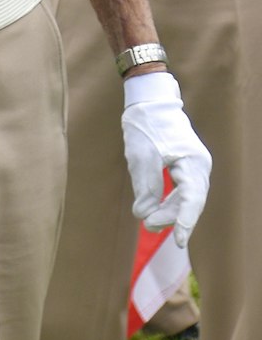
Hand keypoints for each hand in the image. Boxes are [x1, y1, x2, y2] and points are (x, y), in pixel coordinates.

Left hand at [121, 72, 211, 249]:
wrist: (150, 99)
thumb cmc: (145, 124)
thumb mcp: (141, 156)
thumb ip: (146, 187)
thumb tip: (144, 215)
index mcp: (193, 161)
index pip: (193, 199)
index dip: (185, 221)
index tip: (178, 240)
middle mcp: (199, 165)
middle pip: (190, 200)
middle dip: (171, 216)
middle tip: (148, 225)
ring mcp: (195, 165)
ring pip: (186, 197)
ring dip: (169, 210)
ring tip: (149, 222)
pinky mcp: (186, 164)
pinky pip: (182, 189)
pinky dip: (170, 200)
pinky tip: (158, 210)